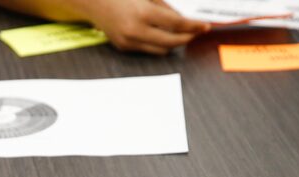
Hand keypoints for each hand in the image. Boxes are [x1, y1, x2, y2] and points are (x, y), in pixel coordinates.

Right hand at [85, 0, 209, 54]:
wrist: (94, 2)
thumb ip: (165, 8)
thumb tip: (182, 21)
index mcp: (143, 13)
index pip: (176, 24)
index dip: (193, 26)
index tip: (204, 27)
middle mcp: (135, 31)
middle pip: (171, 42)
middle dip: (186, 38)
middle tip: (195, 32)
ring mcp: (129, 42)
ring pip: (160, 49)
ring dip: (173, 43)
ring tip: (180, 34)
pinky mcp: (123, 47)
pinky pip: (147, 49)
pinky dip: (157, 43)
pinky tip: (161, 34)